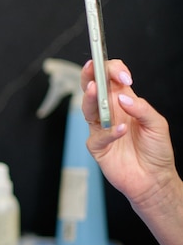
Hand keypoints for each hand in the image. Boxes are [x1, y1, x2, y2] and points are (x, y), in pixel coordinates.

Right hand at [81, 59, 176, 207]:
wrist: (153, 179)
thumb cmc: (156, 151)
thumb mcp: (158, 124)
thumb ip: (142, 108)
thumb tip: (123, 98)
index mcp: (123, 101)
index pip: (112, 78)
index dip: (114, 71)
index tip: (123, 75)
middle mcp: (110, 111)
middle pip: (92, 87)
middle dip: (90, 74)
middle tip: (92, 66)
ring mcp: (101, 127)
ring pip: (87, 107)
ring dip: (90, 97)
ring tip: (96, 90)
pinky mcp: (97, 146)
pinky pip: (97, 135)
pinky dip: (108, 132)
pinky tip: (121, 131)